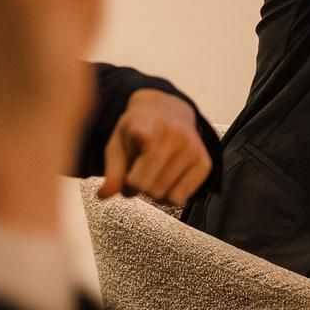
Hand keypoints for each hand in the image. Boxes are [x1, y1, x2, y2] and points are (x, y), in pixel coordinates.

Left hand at [98, 88, 212, 204]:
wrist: (168, 110)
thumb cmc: (140, 129)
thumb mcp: (118, 143)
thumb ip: (112, 171)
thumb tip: (104, 195)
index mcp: (147, 126)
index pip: (136, 171)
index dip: (128, 178)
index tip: (128, 168)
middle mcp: (174, 135)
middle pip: (146, 187)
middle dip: (137, 187)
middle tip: (138, 172)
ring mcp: (192, 149)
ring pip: (163, 196)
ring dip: (152, 192)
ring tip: (153, 172)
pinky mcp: (205, 163)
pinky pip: (179, 199)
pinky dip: (168, 196)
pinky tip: (166, 178)